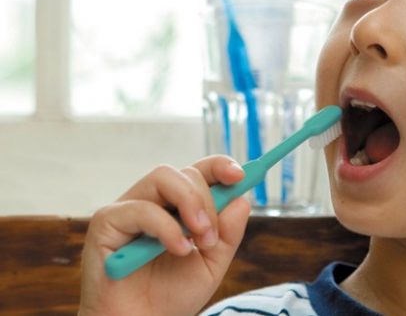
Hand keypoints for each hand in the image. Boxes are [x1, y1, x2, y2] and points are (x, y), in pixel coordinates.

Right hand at [79, 155, 249, 315]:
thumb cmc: (170, 296)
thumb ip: (228, 233)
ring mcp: (126, 209)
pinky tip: (177, 250)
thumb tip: (242, 200)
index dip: (219, 166)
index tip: (240, 175)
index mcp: (176, 207)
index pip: (198, 172)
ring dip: (190, 204)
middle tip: (211, 235)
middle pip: (183, 172)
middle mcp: (150, 201)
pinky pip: (140, 208)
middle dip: (207, 199)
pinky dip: (166, 227)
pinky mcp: (105, 223)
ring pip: (162, 177)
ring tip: (199, 240)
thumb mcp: (211, 264)